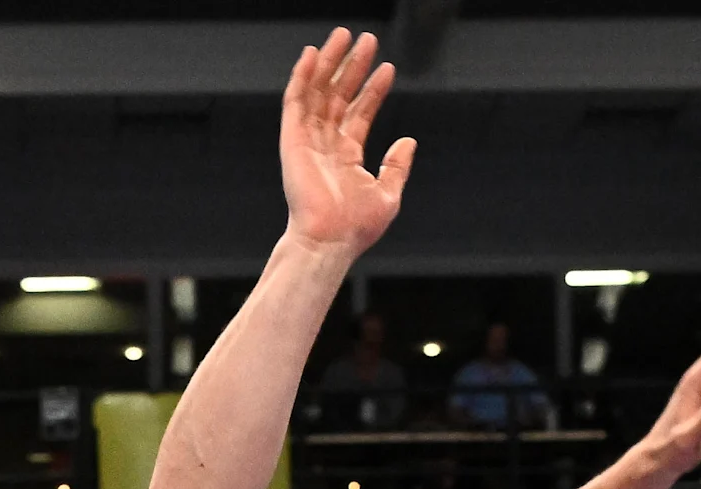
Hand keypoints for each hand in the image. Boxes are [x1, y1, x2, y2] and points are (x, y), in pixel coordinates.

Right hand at [277, 28, 411, 258]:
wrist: (330, 240)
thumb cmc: (356, 227)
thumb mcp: (388, 194)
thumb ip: (397, 166)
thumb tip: (408, 141)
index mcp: (347, 156)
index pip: (360, 113)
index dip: (373, 90)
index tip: (388, 68)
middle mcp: (326, 144)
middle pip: (339, 96)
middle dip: (352, 67)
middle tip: (367, 40)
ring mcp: (308, 140)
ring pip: (318, 92)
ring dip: (329, 62)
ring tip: (344, 36)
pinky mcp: (292, 140)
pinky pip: (296, 101)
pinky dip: (302, 76)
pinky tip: (312, 54)